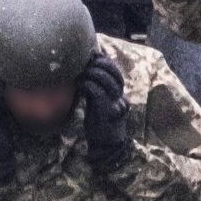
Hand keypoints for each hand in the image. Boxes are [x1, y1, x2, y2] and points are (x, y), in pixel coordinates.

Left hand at [77, 48, 132, 178]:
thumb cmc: (101, 122)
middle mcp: (121, 97)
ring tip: (80, 73)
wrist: (107, 145)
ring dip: (91, 73)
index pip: (115, 71)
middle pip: (112, 72)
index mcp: (120, 93)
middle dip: (97, 64)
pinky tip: (80, 85)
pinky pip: (97, 93)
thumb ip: (98, 88)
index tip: (92, 55)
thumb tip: (86, 70)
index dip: (104, 61)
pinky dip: (87, 85)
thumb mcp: (101, 102)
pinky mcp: (107, 112)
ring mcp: (115, 104)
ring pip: (105, 80)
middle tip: (84, 62)